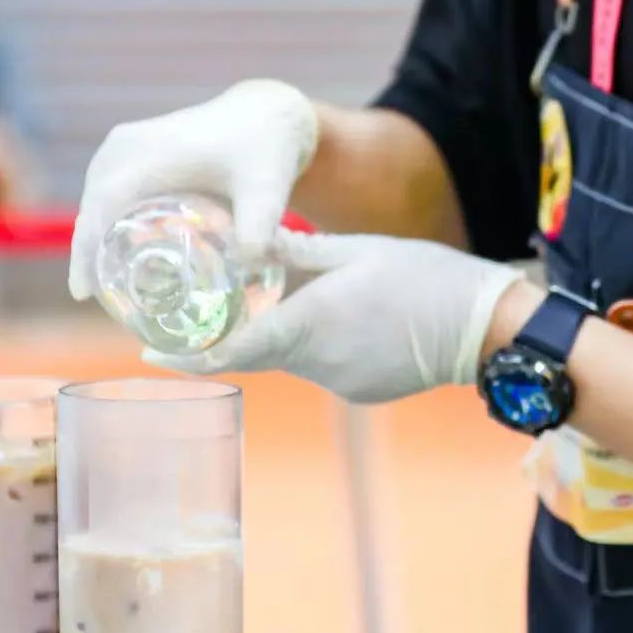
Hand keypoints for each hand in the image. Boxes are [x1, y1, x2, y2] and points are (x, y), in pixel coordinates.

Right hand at [68, 80, 318, 299]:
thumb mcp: (266, 189)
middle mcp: (127, 145)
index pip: (101, 207)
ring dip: (92, 236)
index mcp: (150, 154)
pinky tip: (115, 251)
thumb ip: (258, 225)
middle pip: (91, 206)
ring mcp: (125, 144)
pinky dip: (104, 218)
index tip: (82, 293)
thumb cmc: (266, 149)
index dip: (87, 250)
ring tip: (101, 284)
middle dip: (87, 252)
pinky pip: (106, 188)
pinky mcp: (132, 149)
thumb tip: (250, 263)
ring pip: (95, 198)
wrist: (267, 112)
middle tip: (96, 299)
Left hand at [143, 230, 527, 404]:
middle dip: (243, 330)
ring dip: (292, 332)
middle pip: (261, 350)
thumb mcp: (354, 251)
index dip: (186, 355)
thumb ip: (296, 253)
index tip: (149, 352)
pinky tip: (356, 320)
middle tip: (226, 305)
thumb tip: (250, 241)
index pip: (231, 349)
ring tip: (325, 298)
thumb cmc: (421, 276)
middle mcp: (317, 363)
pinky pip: (326, 368)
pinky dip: (325, 345)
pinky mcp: (362, 392)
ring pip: (295, 357)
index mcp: (309, 323)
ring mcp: (341, 383)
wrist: (483, 325)